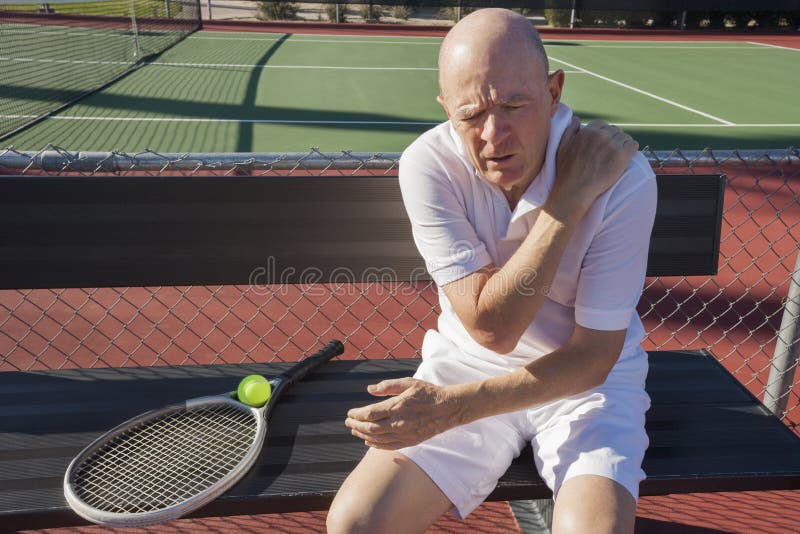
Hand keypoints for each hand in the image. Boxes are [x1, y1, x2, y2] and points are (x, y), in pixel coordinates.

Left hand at [345, 377, 463, 449]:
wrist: (448, 408)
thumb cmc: (428, 393)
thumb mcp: (408, 383)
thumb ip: (388, 386)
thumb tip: (369, 389)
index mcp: (397, 406)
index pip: (370, 414)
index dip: (357, 415)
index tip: (350, 413)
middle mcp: (399, 423)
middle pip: (371, 428)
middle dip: (356, 425)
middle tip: (348, 422)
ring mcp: (405, 434)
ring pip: (378, 439)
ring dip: (363, 435)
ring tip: (355, 430)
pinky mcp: (410, 441)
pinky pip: (389, 446)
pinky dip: (376, 445)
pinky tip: (369, 442)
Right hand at [547, 117, 638, 221]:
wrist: (575, 189)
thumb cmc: (566, 170)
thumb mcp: (562, 147)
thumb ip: (569, 130)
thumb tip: (576, 119)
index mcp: (588, 131)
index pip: (601, 125)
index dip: (602, 133)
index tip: (601, 143)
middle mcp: (601, 135)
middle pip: (614, 130)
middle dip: (612, 138)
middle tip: (610, 151)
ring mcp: (613, 145)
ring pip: (624, 137)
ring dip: (622, 143)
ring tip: (618, 154)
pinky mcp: (622, 157)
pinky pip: (633, 145)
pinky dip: (631, 149)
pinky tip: (626, 155)